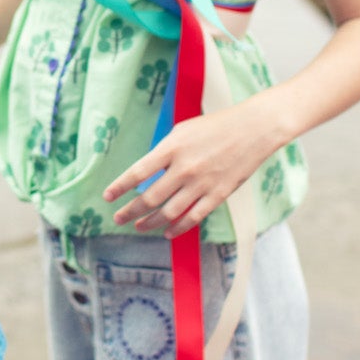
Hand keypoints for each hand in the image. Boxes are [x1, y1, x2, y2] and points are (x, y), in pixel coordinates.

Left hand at [105, 95, 278, 237]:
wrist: (252, 129)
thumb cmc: (214, 126)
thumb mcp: (182, 131)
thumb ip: (163, 152)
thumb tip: (145, 174)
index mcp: (172, 148)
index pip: (138, 172)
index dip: (120, 187)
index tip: (107, 197)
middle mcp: (184, 168)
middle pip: (150, 198)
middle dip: (130, 211)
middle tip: (118, 218)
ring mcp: (202, 183)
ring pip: (169, 212)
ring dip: (151, 222)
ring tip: (139, 226)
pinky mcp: (218, 194)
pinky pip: (194, 217)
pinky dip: (178, 228)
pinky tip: (168, 232)